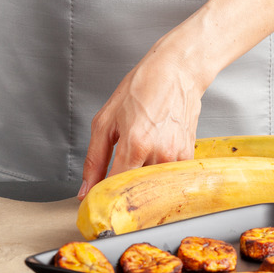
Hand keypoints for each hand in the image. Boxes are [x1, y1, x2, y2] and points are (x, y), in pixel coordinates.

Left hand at [78, 33, 206, 200]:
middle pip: (135, 191)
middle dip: (120, 193)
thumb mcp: (105, 120)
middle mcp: (159, 154)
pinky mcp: (188, 157)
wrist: (177, 72)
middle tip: (111, 184)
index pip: (115, 187)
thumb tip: (85, 189)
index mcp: (136, 144)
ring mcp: (177, 157)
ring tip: (134, 159)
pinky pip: (166, 177)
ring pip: (152, 186)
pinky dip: (154, 172)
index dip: (102, 196)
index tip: (94, 200)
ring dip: (139, 181)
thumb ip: (94, 159)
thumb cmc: (141, 89)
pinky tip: (151, 154)